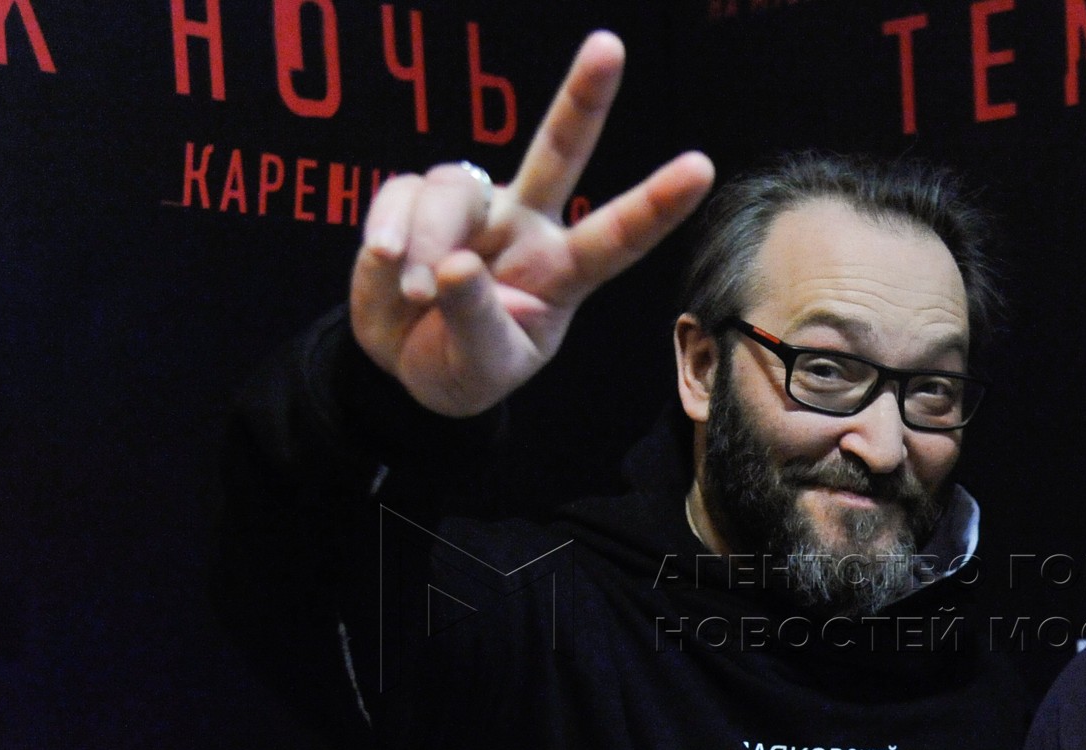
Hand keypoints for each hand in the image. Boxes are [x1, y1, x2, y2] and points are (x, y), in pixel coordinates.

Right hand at [351, 31, 714, 417]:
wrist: (401, 368)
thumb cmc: (462, 367)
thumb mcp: (480, 368)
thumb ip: (474, 321)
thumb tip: (455, 266)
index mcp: (562, 272)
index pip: (616, 237)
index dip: (656, 204)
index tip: (701, 168)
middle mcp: (526, 226)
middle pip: (559, 152)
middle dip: (583, 98)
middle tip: (610, 46)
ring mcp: (474, 209)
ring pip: (454, 188)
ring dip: (430, 240)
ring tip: (417, 291)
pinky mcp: (415, 200)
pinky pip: (401, 194)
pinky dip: (387, 230)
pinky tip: (385, 263)